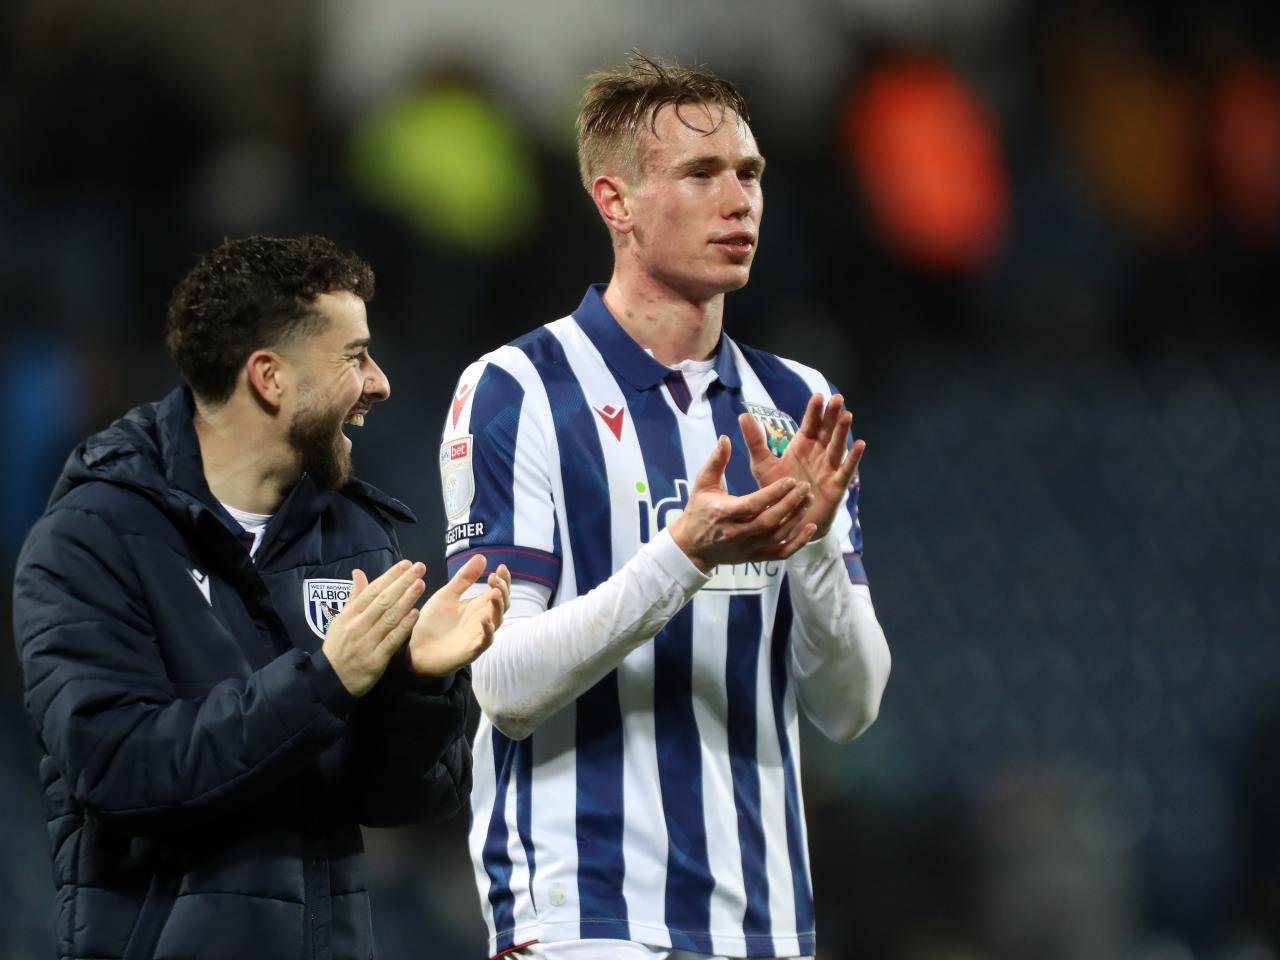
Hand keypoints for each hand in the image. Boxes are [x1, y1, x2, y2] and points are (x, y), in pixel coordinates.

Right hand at [322, 560, 425, 697]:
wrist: (331, 680)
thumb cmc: (338, 647)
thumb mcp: (341, 621)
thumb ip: (354, 597)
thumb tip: (358, 573)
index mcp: (350, 615)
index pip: (372, 591)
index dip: (390, 576)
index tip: (406, 564)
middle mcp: (358, 626)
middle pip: (383, 600)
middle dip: (402, 582)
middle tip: (419, 568)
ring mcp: (367, 642)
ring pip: (389, 617)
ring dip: (407, 599)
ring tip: (421, 584)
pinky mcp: (376, 659)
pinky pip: (392, 640)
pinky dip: (404, 627)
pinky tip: (416, 614)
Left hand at [408, 557, 511, 676]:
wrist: (416, 649)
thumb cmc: (433, 623)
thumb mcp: (447, 595)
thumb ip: (464, 578)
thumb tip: (482, 556)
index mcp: (477, 606)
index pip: (498, 591)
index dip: (503, 580)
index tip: (500, 567)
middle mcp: (482, 619)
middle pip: (502, 604)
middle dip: (503, 590)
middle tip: (495, 579)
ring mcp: (478, 635)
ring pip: (497, 621)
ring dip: (498, 607)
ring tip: (494, 593)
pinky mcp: (471, 650)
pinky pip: (485, 641)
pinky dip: (487, 630)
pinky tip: (484, 619)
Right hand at [668, 435, 816, 573]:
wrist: (691, 548)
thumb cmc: (698, 511)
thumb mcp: (702, 484)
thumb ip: (716, 461)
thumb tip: (725, 438)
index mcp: (724, 513)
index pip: (753, 504)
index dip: (773, 493)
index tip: (790, 480)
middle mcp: (737, 533)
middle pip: (769, 521)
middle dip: (790, 504)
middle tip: (805, 487)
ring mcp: (747, 548)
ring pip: (777, 536)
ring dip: (796, 519)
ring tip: (809, 499)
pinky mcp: (754, 558)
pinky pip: (780, 553)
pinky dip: (798, 543)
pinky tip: (811, 527)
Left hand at [738, 393, 864, 540]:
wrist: (788, 521)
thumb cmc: (778, 491)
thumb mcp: (762, 465)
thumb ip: (755, 441)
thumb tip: (743, 415)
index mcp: (801, 446)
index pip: (809, 425)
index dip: (814, 411)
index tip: (818, 396)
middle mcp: (817, 454)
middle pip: (826, 431)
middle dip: (831, 415)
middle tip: (837, 399)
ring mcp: (828, 468)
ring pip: (836, 446)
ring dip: (842, 432)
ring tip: (847, 415)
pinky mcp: (836, 485)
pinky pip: (845, 470)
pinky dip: (853, 458)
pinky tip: (860, 444)